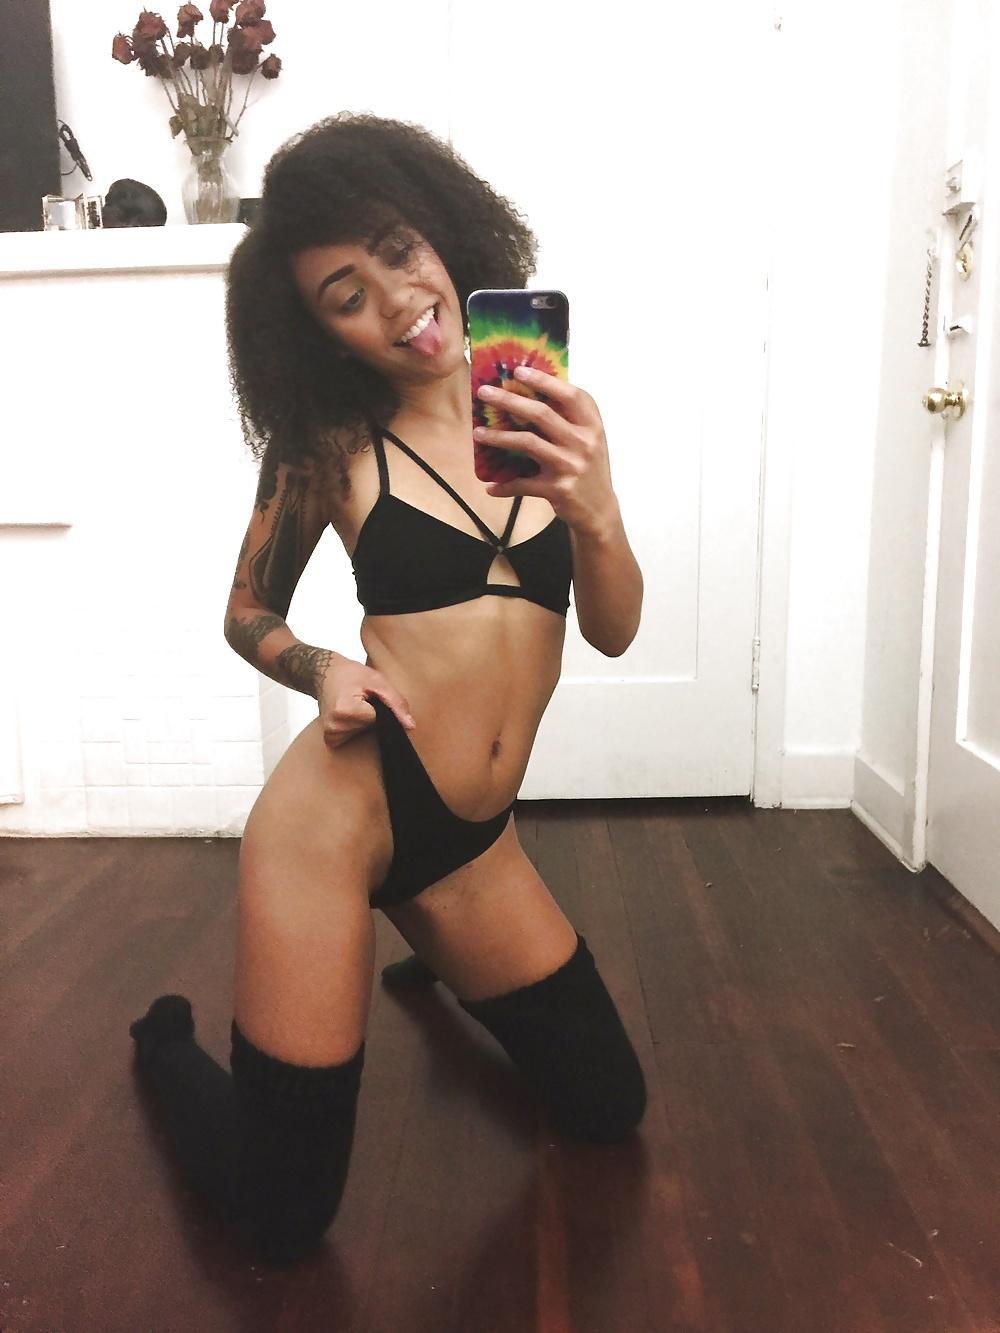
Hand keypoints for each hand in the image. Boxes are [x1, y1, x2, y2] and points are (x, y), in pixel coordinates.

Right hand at [316, 656, 414, 749]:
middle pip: (371, 728)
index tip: (370, 697)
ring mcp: (331, 735)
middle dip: (372, 715)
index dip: (380, 708)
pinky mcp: (330, 740)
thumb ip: (396, 703)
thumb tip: (410, 726)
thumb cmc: (351, 674)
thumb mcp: (377, 681)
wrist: (324, 674)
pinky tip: (350, 715)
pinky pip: (354, 738)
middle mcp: (335, 726)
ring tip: (354, 705)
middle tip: (361, 699)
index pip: (380, 720)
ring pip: (364, 734)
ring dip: (364, 721)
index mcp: (345, 710)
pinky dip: (356, 727)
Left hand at [473, 364, 618, 537]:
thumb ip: (568, 418)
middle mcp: (584, 443)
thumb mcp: (588, 439)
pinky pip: (523, 484)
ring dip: (498, 437)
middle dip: (509, 400)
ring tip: (477, 433)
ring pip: (528, 443)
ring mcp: (571, 466)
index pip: (570, 395)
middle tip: (484, 393)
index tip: (518, 371)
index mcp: (592, 425)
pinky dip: (504, 486)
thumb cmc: (588, 467)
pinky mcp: (558, 489)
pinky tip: (490, 487)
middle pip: (541, 414)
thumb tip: (530, 393)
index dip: (544, 381)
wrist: (600, 510)